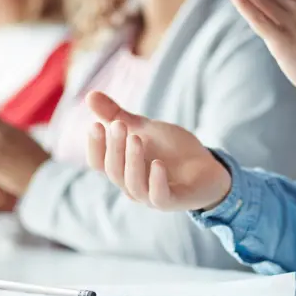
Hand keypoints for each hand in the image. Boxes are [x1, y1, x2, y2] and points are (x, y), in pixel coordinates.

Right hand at [85, 91, 231, 211]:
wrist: (206, 166)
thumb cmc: (170, 149)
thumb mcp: (144, 128)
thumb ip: (117, 115)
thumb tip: (88, 95)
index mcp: (122, 169)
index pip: (98, 163)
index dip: (94, 146)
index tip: (95, 124)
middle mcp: (132, 185)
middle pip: (114, 171)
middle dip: (114, 147)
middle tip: (119, 125)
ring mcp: (152, 195)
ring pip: (133, 184)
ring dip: (132, 161)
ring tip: (136, 138)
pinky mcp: (175, 201)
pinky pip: (160, 197)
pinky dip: (157, 181)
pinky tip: (158, 163)